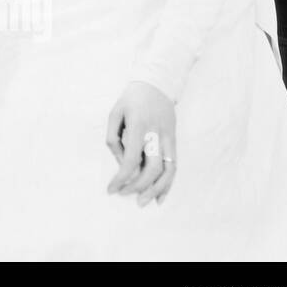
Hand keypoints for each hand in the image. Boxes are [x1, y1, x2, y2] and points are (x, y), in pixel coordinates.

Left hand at [105, 80, 176, 206]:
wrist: (156, 84)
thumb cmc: (131, 100)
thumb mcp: (115, 113)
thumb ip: (113, 139)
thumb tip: (120, 163)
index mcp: (138, 126)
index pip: (131, 159)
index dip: (121, 177)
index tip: (111, 188)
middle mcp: (156, 134)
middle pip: (151, 169)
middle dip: (137, 186)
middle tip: (124, 194)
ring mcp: (168, 138)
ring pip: (167, 171)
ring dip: (156, 190)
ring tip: (143, 202)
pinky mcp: (174, 141)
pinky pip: (174, 166)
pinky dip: (168, 184)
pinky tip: (160, 196)